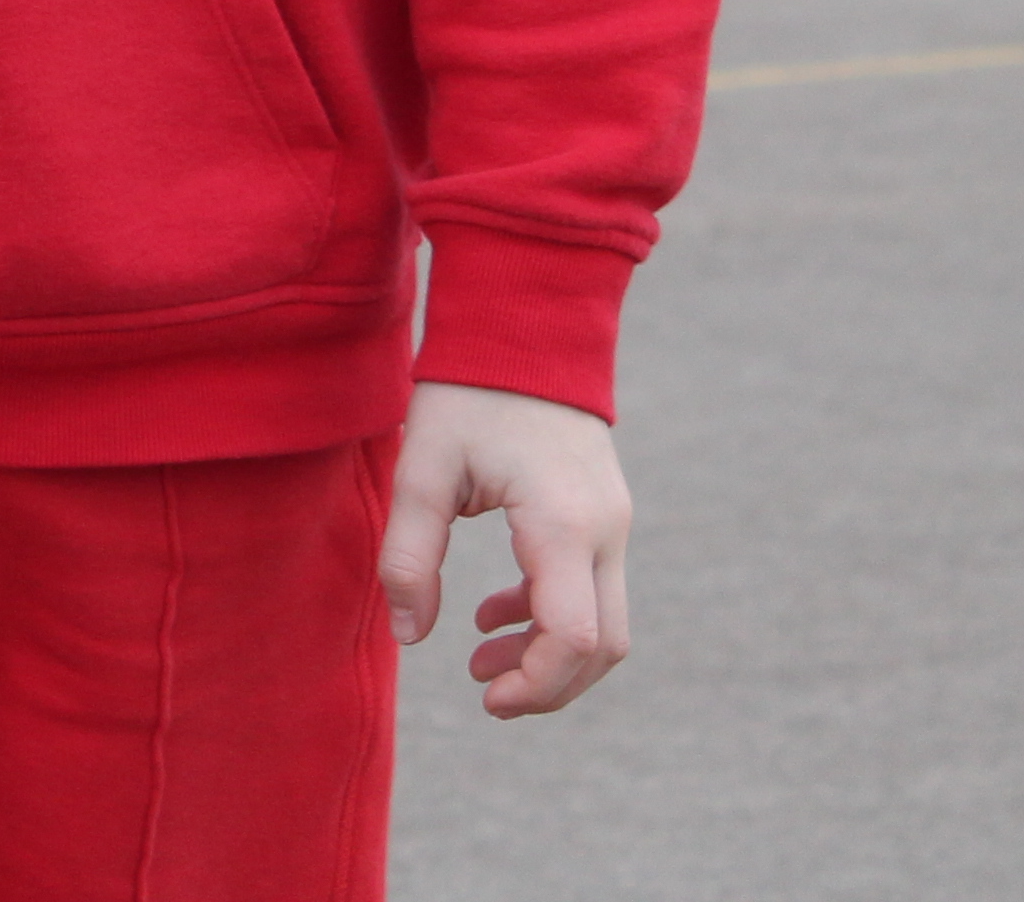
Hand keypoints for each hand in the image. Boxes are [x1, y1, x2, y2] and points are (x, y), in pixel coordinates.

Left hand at [382, 382, 631, 718]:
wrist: (525, 327)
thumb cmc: (468, 393)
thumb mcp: (423, 469)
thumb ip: (411, 556)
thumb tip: (410, 636)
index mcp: (560, 523)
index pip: (573, 638)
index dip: (535, 685)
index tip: (485, 696)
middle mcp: (603, 529)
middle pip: (604, 647)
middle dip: (547, 684)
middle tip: (484, 692)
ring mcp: (613, 522)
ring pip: (605, 624)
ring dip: (549, 653)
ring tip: (480, 659)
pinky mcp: (604, 514)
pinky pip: (594, 589)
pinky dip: (552, 615)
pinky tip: (494, 612)